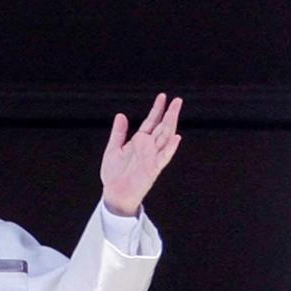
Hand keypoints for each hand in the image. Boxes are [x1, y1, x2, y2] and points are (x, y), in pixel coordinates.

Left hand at [100, 93, 181, 215]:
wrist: (115, 193)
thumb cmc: (114, 174)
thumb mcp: (113, 149)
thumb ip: (118, 133)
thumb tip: (121, 115)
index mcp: (139, 142)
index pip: (151, 122)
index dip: (157, 110)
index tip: (162, 97)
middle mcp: (148, 148)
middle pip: (162, 127)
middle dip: (169, 114)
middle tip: (177, 100)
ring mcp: (152, 157)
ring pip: (165, 138)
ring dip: (171, 124)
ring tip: (175, 111)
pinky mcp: (153, 169)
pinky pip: (163, 157)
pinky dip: (170, 148)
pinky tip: (176, 138)